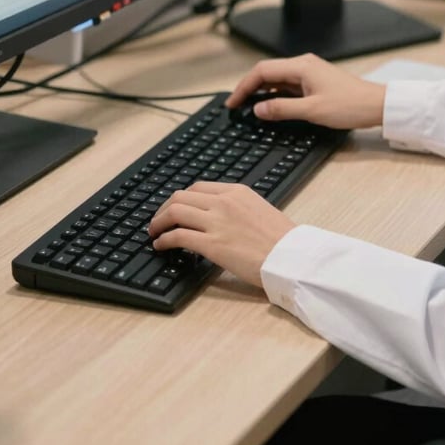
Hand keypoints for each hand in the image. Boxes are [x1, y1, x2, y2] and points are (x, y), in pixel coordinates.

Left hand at [148, 182, 295, 288]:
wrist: (291, 256)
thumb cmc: (281, 239)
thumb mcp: (258, 209)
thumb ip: (237, 207)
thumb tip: (217, 215)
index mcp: (236, 191)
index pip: (197, 188)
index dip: (179, 198)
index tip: (173, 208)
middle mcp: (224, 202)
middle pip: (180, 197)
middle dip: (164, 208)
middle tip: (158, 220)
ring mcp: (217, 222)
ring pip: (174, 212)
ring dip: (158, 222)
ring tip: (154, 232)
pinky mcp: (212, 245)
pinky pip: (178, 236)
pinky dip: (164, 240)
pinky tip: (161, 246)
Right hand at [226, 53, 385, 129]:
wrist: (377, 105)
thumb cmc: (350, 105)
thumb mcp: (312, 111)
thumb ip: (282, 109)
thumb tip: (258, 109)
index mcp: (301, 66)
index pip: (262, 71)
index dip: (244, 86)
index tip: (233, 103)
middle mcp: (303, 65)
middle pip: (267, 71)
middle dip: (249, 88)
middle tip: (236, 106)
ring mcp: (309, 72)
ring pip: (277, 78)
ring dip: (262, 91)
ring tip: (249, 107)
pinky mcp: (315, 81)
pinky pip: (288, 84)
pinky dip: (275, 94)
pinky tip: (271, 106)